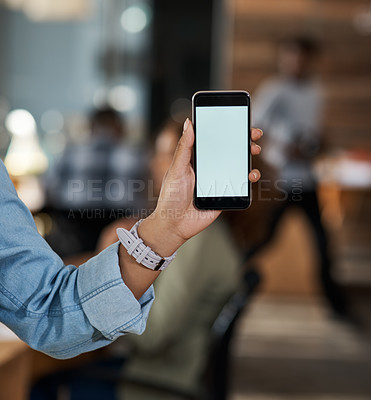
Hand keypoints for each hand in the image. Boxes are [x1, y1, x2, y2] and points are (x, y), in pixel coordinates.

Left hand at [138, 119, 262, 256]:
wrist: (175, 224)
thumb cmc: (170, 197)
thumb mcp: (176, 169)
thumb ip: (184, 148)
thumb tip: (189, 123)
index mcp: (196, 159)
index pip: (213, 140)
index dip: (225, 129)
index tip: (237, 119)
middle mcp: (209, 168)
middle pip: (229, 150)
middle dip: (243, 140)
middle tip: (253, 134)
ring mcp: (218, 181)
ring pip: (237, 166)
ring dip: (248, 157)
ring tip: (253, 151)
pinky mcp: (225, 194)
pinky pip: (240, 184)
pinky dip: (249, 178)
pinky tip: (251, 175)